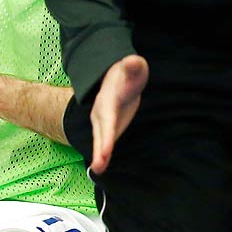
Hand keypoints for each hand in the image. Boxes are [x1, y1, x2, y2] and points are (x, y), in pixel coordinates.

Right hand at [88, 55, 147, 173]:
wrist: (117, 77)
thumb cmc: (128, 73)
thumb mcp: (133, 67)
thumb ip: (133, 66)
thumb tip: (133, 61)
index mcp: (108, 100)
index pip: (108, 118)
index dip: (107, 135)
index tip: (105, 150)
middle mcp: (101, 112)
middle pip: (100, 133)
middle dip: (100, 149)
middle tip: (98, 166)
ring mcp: (103, 121)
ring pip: (100, 139)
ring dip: (99, 156)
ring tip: (98, 170)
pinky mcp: (108, 128)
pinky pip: (104, 143)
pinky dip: (102, 156)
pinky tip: (101, 168)